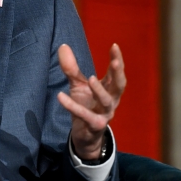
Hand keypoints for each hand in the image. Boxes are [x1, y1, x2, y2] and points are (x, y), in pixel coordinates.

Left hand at [56, 43, 125, 159]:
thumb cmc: (86, 105)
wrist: (84, 134)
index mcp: (110, 89)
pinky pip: (85, 115)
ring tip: (92, 79)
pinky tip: (61, 96)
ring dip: (100, 90)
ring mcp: (105, 114)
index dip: (117, 59)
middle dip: (118, 73)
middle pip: (119, 86)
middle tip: (116, 62)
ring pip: (106, 102)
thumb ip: (71, 68)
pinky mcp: (94, 125)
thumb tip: (63, 46)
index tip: (114, 45)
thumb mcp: (78, 85)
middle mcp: (111, 100)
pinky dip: (72, 106)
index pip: (116, 72)